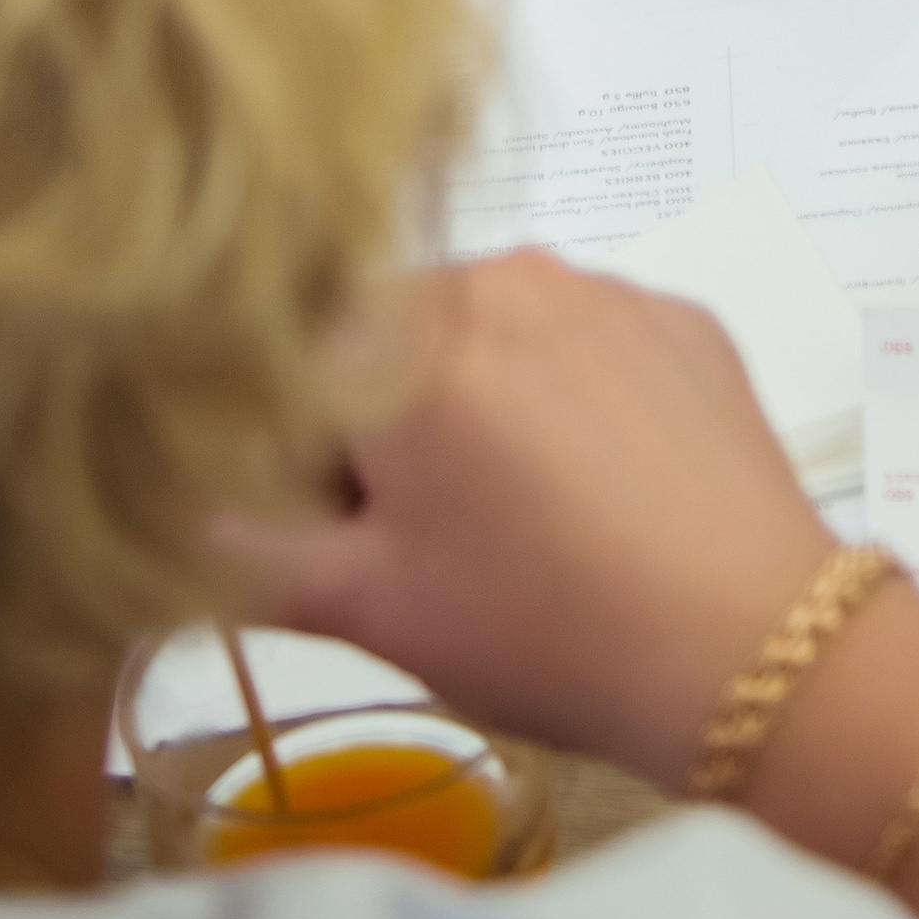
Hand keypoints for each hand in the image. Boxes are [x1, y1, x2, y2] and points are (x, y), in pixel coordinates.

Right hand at [216, 253, 832, 786]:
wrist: (750, 643)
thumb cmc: (543, 626)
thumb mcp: (365, 608)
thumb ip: (239, 545)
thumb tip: (168, 506)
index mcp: (404, 334)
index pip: (294, 355)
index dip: (294, 447)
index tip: (335, 526)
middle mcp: (502, 275)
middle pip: (395, 337)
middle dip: (387, 425)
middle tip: (430, 541)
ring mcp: (604, 288)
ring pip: (493, 335)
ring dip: (479, 407)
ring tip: (526, 525)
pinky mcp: (683, 318)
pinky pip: (588, 342)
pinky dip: (572, 401)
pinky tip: (603, 495)